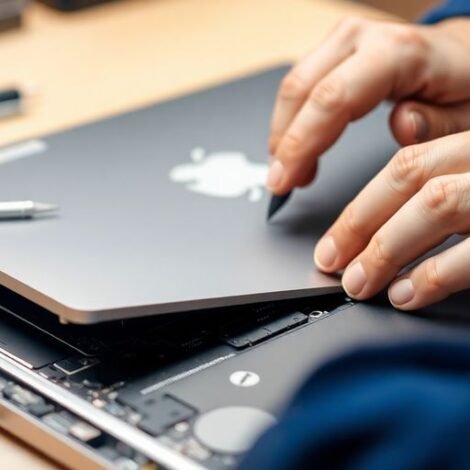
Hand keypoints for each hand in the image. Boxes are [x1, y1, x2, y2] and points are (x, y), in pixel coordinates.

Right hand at [267, 18, 469, 193]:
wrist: (460, 54)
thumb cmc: (464, 86)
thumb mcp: (467, 116)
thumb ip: (438, 123)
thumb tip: (401, 125)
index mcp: (398, 53)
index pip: (333, 99)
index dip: (301, 143)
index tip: (286, 180)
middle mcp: (364, 38)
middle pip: (302, 90)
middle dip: (284, 143)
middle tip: (280, 183)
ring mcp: (346, 39)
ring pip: (294, 85)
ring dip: (283, 132)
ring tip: (288, 171)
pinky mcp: (335, 49)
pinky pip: (302, 83)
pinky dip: (292, 119)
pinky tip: (295, 147)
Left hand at [314, 131, 469, 309]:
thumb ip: (444, 165)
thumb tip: (398, 133)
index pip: (405, 163)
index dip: (359, 207)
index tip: (330, 242)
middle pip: (410, 175)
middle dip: (357, 225)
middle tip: (329, 262)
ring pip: (435, 203)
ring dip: (386, 249)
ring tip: (359, 283)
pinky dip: (433, 274)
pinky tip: (406, 294)